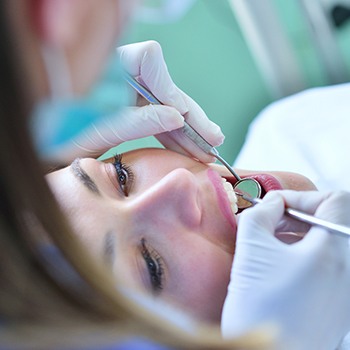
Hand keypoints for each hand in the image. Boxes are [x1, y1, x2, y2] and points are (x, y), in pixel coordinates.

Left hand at [61, 41, 223, 162]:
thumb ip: (134, 120)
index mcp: (103, 67)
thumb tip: (174, 116)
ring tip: (206, 151)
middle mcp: (118, 74)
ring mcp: (126, 90)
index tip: (180, 118)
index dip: (169, 88)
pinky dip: (172, 134)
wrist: (39, 145)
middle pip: (165, 88)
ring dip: (186, 131)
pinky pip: (156, 117)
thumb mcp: (94, 131)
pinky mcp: (129, 106)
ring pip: (165, 106)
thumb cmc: (54, 136)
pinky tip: (188, 147)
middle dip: (190, 118)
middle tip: (212, 141)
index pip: (149, 60)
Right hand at [221, 190, 349, 349]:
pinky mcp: (337, 304)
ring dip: (299, 235)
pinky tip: (278, 265)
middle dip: (297, 215)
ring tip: (269, 243)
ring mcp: (346, 290)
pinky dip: (304, 256)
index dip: (300, 196)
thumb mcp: (252, 250)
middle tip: (269, 223)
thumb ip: (260, 215)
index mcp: (334, 252)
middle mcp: (348, 270)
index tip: (275, 206)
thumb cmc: (261, 310)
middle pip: (332, 222)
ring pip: (329, 244)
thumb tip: (271, 204)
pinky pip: (327, 266)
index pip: (334, 200)